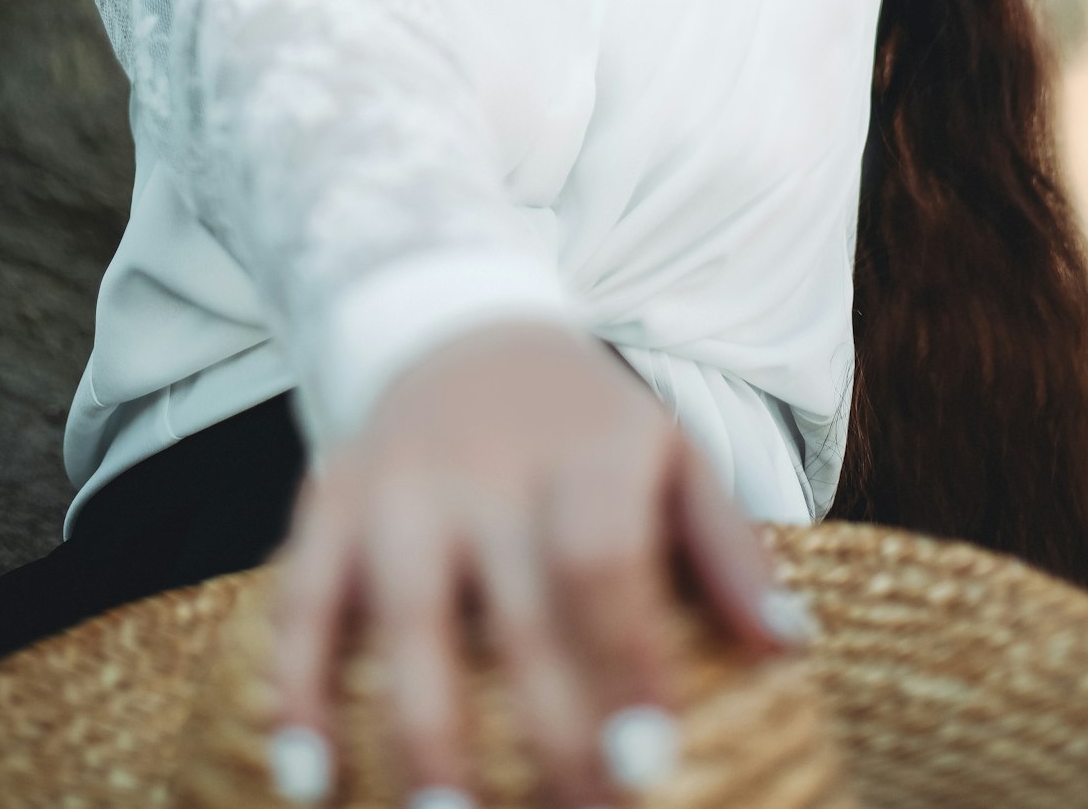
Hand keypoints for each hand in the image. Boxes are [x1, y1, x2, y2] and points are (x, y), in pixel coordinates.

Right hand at [267, 320, 805, 807]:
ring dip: (422, 734)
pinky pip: (302, 599)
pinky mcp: (331, 499)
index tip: (651, 766)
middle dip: (546, 739)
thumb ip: (726, 544)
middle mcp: (486, 467)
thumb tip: (788, 646)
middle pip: (514, 614)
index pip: (603, 561)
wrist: (461, 324)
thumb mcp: (670, 451)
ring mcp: (399, 485)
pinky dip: (299, 689)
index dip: (624, 663)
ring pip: (403, 617)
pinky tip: (310, 778)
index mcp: (586, 452)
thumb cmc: (583, 420)